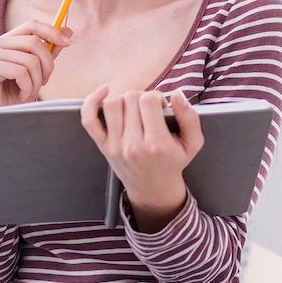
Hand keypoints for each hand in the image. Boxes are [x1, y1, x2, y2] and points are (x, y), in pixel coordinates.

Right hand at [0, 20, 71, 111]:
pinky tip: (21, 96)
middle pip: (34, 42)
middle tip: (45, 82)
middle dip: (48, 65)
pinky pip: (20, 71)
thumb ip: (49, 51)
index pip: (32, 25)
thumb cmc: (15, 97)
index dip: (52, 31)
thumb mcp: (37, 72)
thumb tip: (68, 31)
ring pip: (30, 60)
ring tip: (29, 93)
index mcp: (6, 42)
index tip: (68, 43)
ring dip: (37, 81)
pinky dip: (27, 88)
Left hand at [79, 88, 204, 207]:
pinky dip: (92, 101)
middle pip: (131, 98)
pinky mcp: (103, 146)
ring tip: (134, 109)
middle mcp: (133, 145)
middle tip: (150, 110)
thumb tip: (176, 94)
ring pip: (112, 103)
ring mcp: (115, 146)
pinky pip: (89, 119)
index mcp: (157, 144)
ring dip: (124, 99)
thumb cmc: (173, 163)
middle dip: (142, 97)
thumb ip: (190, 118)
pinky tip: (104, 92)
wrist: (153, 189)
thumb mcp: (193, 144)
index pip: (149, 101)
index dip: (157, 97)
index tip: (161, 107)